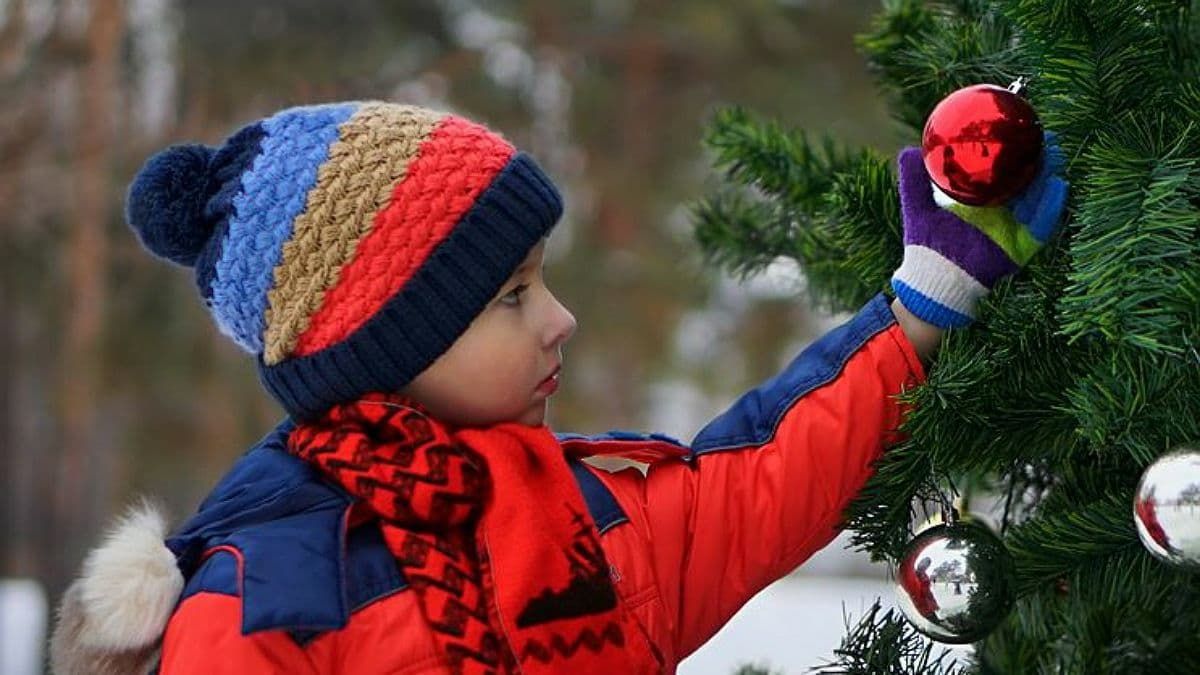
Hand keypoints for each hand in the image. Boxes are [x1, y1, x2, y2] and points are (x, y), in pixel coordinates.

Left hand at [890, 132, 1068, 328]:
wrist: (930, 281)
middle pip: (1027, 182)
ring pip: (1038, 199)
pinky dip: (1051, 207)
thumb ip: (914, 180)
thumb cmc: (925, 247)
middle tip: (1046, 136)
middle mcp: (1000, 214)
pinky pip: (1042, 226)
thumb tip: (910, 150)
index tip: (1021, 129)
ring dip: (1049, 176)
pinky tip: (1059, 186)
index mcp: (980, 202)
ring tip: (1054, 153)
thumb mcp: (919, 207)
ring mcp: (1012, 230)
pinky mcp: (1019, 248)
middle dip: (1039, 160)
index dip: (1015, 153)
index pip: (1004, 173)